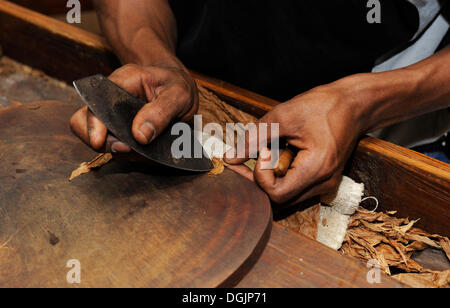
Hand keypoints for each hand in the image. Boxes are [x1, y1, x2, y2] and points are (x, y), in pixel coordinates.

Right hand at [70, 64, 197, 153]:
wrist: (180, 90)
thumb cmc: (177, 86)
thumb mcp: (178, 94)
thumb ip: (161, 112)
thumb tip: (140, 135)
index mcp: (122, 82)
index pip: (95, 101)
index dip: (93, 123)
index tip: (100, 141)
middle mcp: (110, 100)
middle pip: (82, 123)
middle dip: (101, 142)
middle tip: (127, 148)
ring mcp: (112, 118)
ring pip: (97, 141)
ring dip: (119, 152)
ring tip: (145, 149)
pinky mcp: (119, 133)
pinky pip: (116, 151)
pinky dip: (130, 156)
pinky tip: (148, 150)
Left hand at [225, 81, 366, 203]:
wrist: (355, 104)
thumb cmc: (324, 106)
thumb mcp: (283, 116)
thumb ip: (254, 139)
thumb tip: (231, 157)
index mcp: (317, 169)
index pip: (276, 193)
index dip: (259, 177)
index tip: (259, 153)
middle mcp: (324, 183)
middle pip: (280, 198)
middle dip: (261, 178)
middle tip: (254, 154)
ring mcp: (326, 184)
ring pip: (287, 194)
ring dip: (272, 176)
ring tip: (273, 150)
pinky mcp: (324, 180)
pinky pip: (296, 186)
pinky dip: (283, 173)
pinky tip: (283, 153)